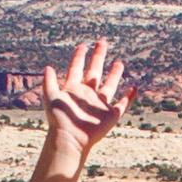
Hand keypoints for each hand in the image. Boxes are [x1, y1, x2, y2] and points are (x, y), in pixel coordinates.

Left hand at [36, 37, 130, 161]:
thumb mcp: (51, 98)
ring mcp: (99, 105)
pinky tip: (134, 88)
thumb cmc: (59, 120)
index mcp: (73, 89)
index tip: (83, 46)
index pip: (76, 68)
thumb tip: (48, 67)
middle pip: (94, 71)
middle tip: (102, 42)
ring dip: (114, 74)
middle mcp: (87, 95)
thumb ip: (49, 82)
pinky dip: (129, 97)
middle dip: (98, 57)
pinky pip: (122, 105)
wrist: (70, 139)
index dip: (79, 57)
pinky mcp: (110, 115)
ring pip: (109, 86)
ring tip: (119, 62)